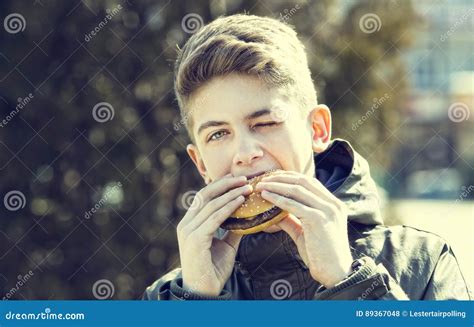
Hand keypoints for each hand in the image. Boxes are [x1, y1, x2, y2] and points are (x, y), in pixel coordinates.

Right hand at [177, 174, 251, 296]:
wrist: (204, 293)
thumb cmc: (213, 269)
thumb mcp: (226, 245)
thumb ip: (232, 229)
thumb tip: (248, 216)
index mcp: (190, 224)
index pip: (203, 197)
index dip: (219, 185)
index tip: (236, 178)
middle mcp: (186, 225)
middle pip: (205, 196)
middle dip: (225, 185)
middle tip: (244, 178)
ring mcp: (188, 231)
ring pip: (210, 205)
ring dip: (230, 194)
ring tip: (247, 188)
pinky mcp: (195, 239)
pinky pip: (214, 218)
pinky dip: (228, 208)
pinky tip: (241, 201)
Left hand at [255, 170, 352, 287]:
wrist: (335, 273)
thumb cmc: (321, 255)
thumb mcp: (305, 232)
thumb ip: (292, 220)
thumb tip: (275, 212)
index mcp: (333, 204)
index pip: (310, 182)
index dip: (290, 177)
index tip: (273, 177)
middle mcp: (333, 204)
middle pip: (303, 181)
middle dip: (281, 177)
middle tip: (263, 178)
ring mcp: (327, 210)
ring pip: (297, 190)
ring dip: (276, 185)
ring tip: (260, 185)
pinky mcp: (318, 219)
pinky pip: (293, 205)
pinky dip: (277, 198)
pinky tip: (265, 196)